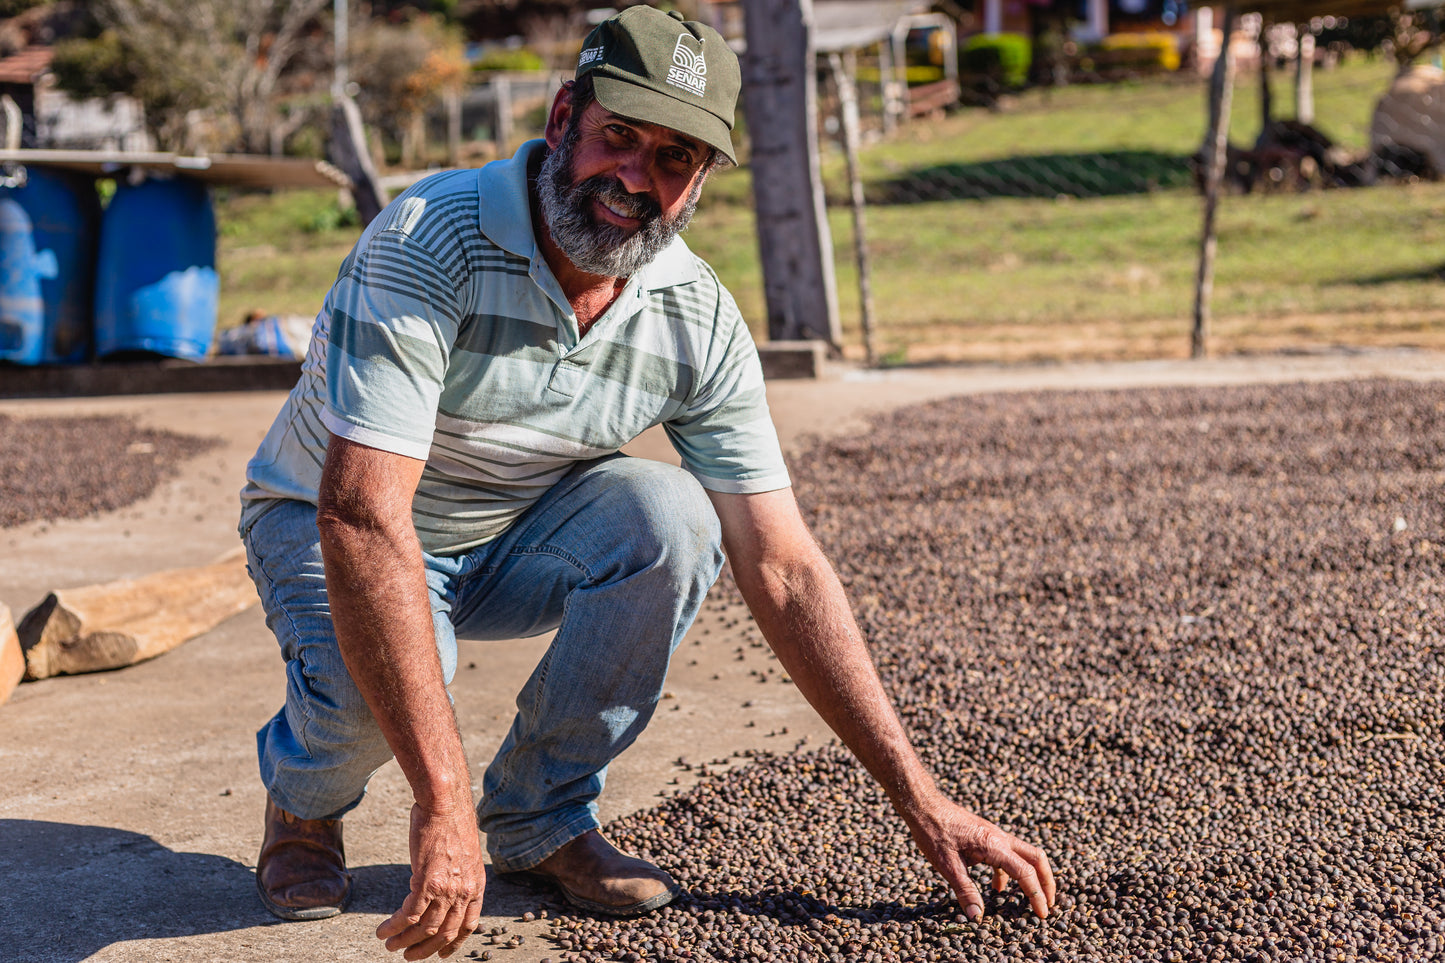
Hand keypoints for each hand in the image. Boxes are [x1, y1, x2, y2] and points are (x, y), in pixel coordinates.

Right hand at [376, 801, 485, 959]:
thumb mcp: (464, 855)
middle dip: (426, 949)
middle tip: (409, 956)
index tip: (442, 954)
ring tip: (390, 945)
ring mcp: (446, 888)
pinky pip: (408, 915)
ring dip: (405, 941)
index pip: (469, 924)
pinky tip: (383, 930)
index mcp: (476, 885)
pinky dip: (394, 927)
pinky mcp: (427, 882)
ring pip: (425, 928)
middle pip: (446, 933)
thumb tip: (441, 889)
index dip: (455, 943)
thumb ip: (457, 876)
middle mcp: (464, 891)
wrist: (445, 803)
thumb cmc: (450, 823)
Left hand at [906, 797, 1055, 922]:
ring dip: (1030, 876)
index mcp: (994, 845)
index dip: (1037, 895)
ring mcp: (994, 834)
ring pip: (1024, 854)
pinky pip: (1007, 854)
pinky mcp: (986, 835)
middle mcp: (999, 838)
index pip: (1026, 873)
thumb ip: (965, 891)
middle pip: (1036, 858)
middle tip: (1049, 904)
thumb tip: (976, 917)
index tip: (1042, 914)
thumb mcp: (947, 866)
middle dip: (1047, 882)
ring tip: (1028, 899)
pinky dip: (1010, 872)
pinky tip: (996, 888)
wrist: (923, 805)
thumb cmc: (933, 832)